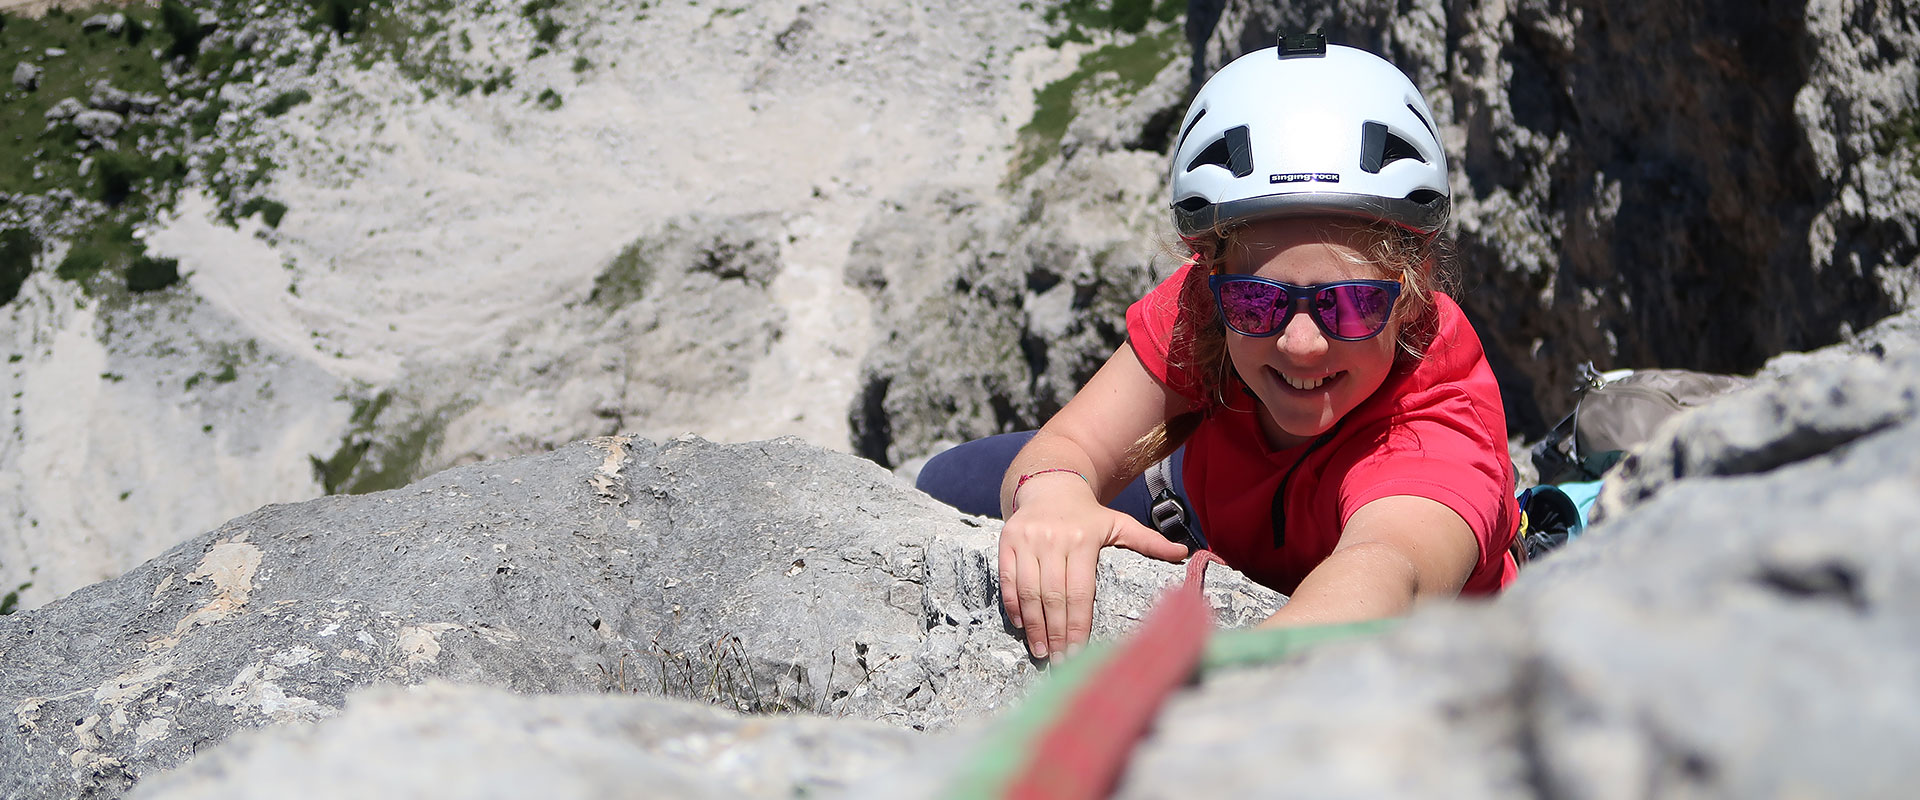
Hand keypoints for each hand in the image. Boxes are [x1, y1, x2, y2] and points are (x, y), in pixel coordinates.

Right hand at [997, 491, 1189, 661]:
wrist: (1050, 485)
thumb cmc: (1088, 515)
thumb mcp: (1119, 523)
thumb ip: (1149, 541)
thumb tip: (1183, 553)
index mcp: (1083, 538)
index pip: (1079, 592)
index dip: (1077, 625)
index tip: (1078, 652)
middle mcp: (1053, 539)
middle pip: (1054, 596)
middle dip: (1056, 633)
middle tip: (1059, 661)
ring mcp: (1027, 539)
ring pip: (1028, 590)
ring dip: (1034, 625)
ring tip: (1042, 651)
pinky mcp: (1007, 540)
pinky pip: (1007, 579)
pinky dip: (1013, 604)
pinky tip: (1022, 625)